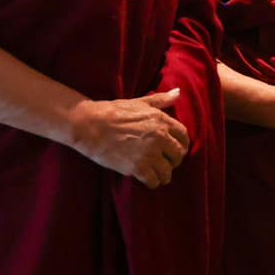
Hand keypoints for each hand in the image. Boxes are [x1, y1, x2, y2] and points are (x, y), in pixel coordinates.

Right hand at [70, 88, 189, 188]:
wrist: (90, 125)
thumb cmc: (113, 111)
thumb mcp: (140, 102)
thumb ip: (161, 100)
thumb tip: (178, 92)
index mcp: (162, 121)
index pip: (184, 136)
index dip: (181, 145)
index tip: (176, 150)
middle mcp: (160, 138)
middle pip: (178, 155)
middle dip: (173, 161)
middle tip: (166, 163)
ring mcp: (149, 153)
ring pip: (167, 171)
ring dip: (164, 175)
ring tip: (159, 175)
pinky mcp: (137, 167)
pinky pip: (153, 180)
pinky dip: (153, 182)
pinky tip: (148, 180)